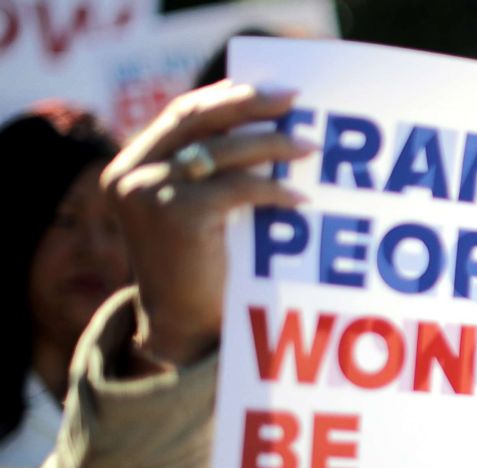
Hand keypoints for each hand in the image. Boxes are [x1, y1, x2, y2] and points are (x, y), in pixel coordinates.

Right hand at [101, 80, 313, 367]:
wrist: (183, 328)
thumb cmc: (201, 270)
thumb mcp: (197, 210)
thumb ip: (209, 171)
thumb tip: (266, 127)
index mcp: (131, 165)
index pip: (183, 114)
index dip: (228, 98)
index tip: (271, 93)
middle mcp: (131, 173)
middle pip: (199, 119)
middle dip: (250, 104)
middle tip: (294, 100)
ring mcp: (148, 192)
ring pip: (222, 151)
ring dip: (272, 145)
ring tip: (309, 147)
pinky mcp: (174, 214)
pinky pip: (238, 188)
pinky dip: (273, 191)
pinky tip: (299, 200)